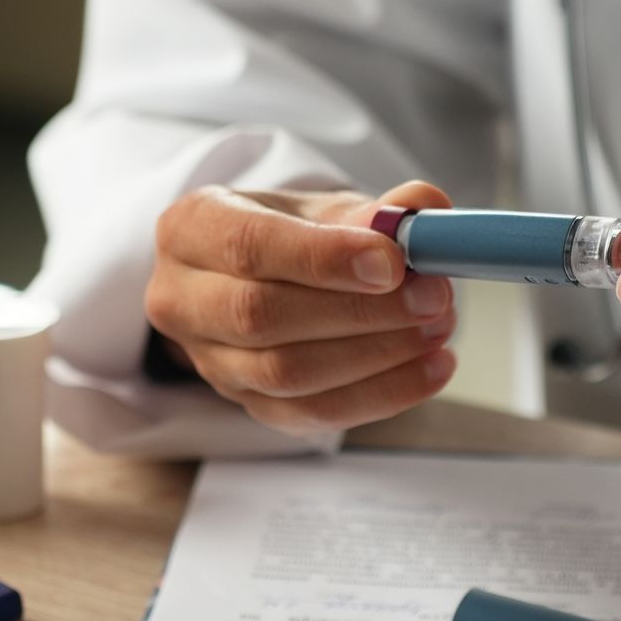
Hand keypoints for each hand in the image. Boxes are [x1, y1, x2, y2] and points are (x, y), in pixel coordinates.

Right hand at [146, 180, 457, 434]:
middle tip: (432, 298)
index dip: (323, 259)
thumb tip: (421, 212)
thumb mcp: (324, 207)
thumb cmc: (291, 234)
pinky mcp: (245, 404)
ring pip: (285, 374)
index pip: (249, 246)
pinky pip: (310, 414)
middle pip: (261, 316)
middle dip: (359, 312)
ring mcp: (209, 361)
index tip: (394, 263)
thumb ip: (373, 209)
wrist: (262, 278)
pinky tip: (430, 369)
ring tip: (437, 329)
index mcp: (192, 227)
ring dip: (376, 356)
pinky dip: (380, 395)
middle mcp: (182, 298)